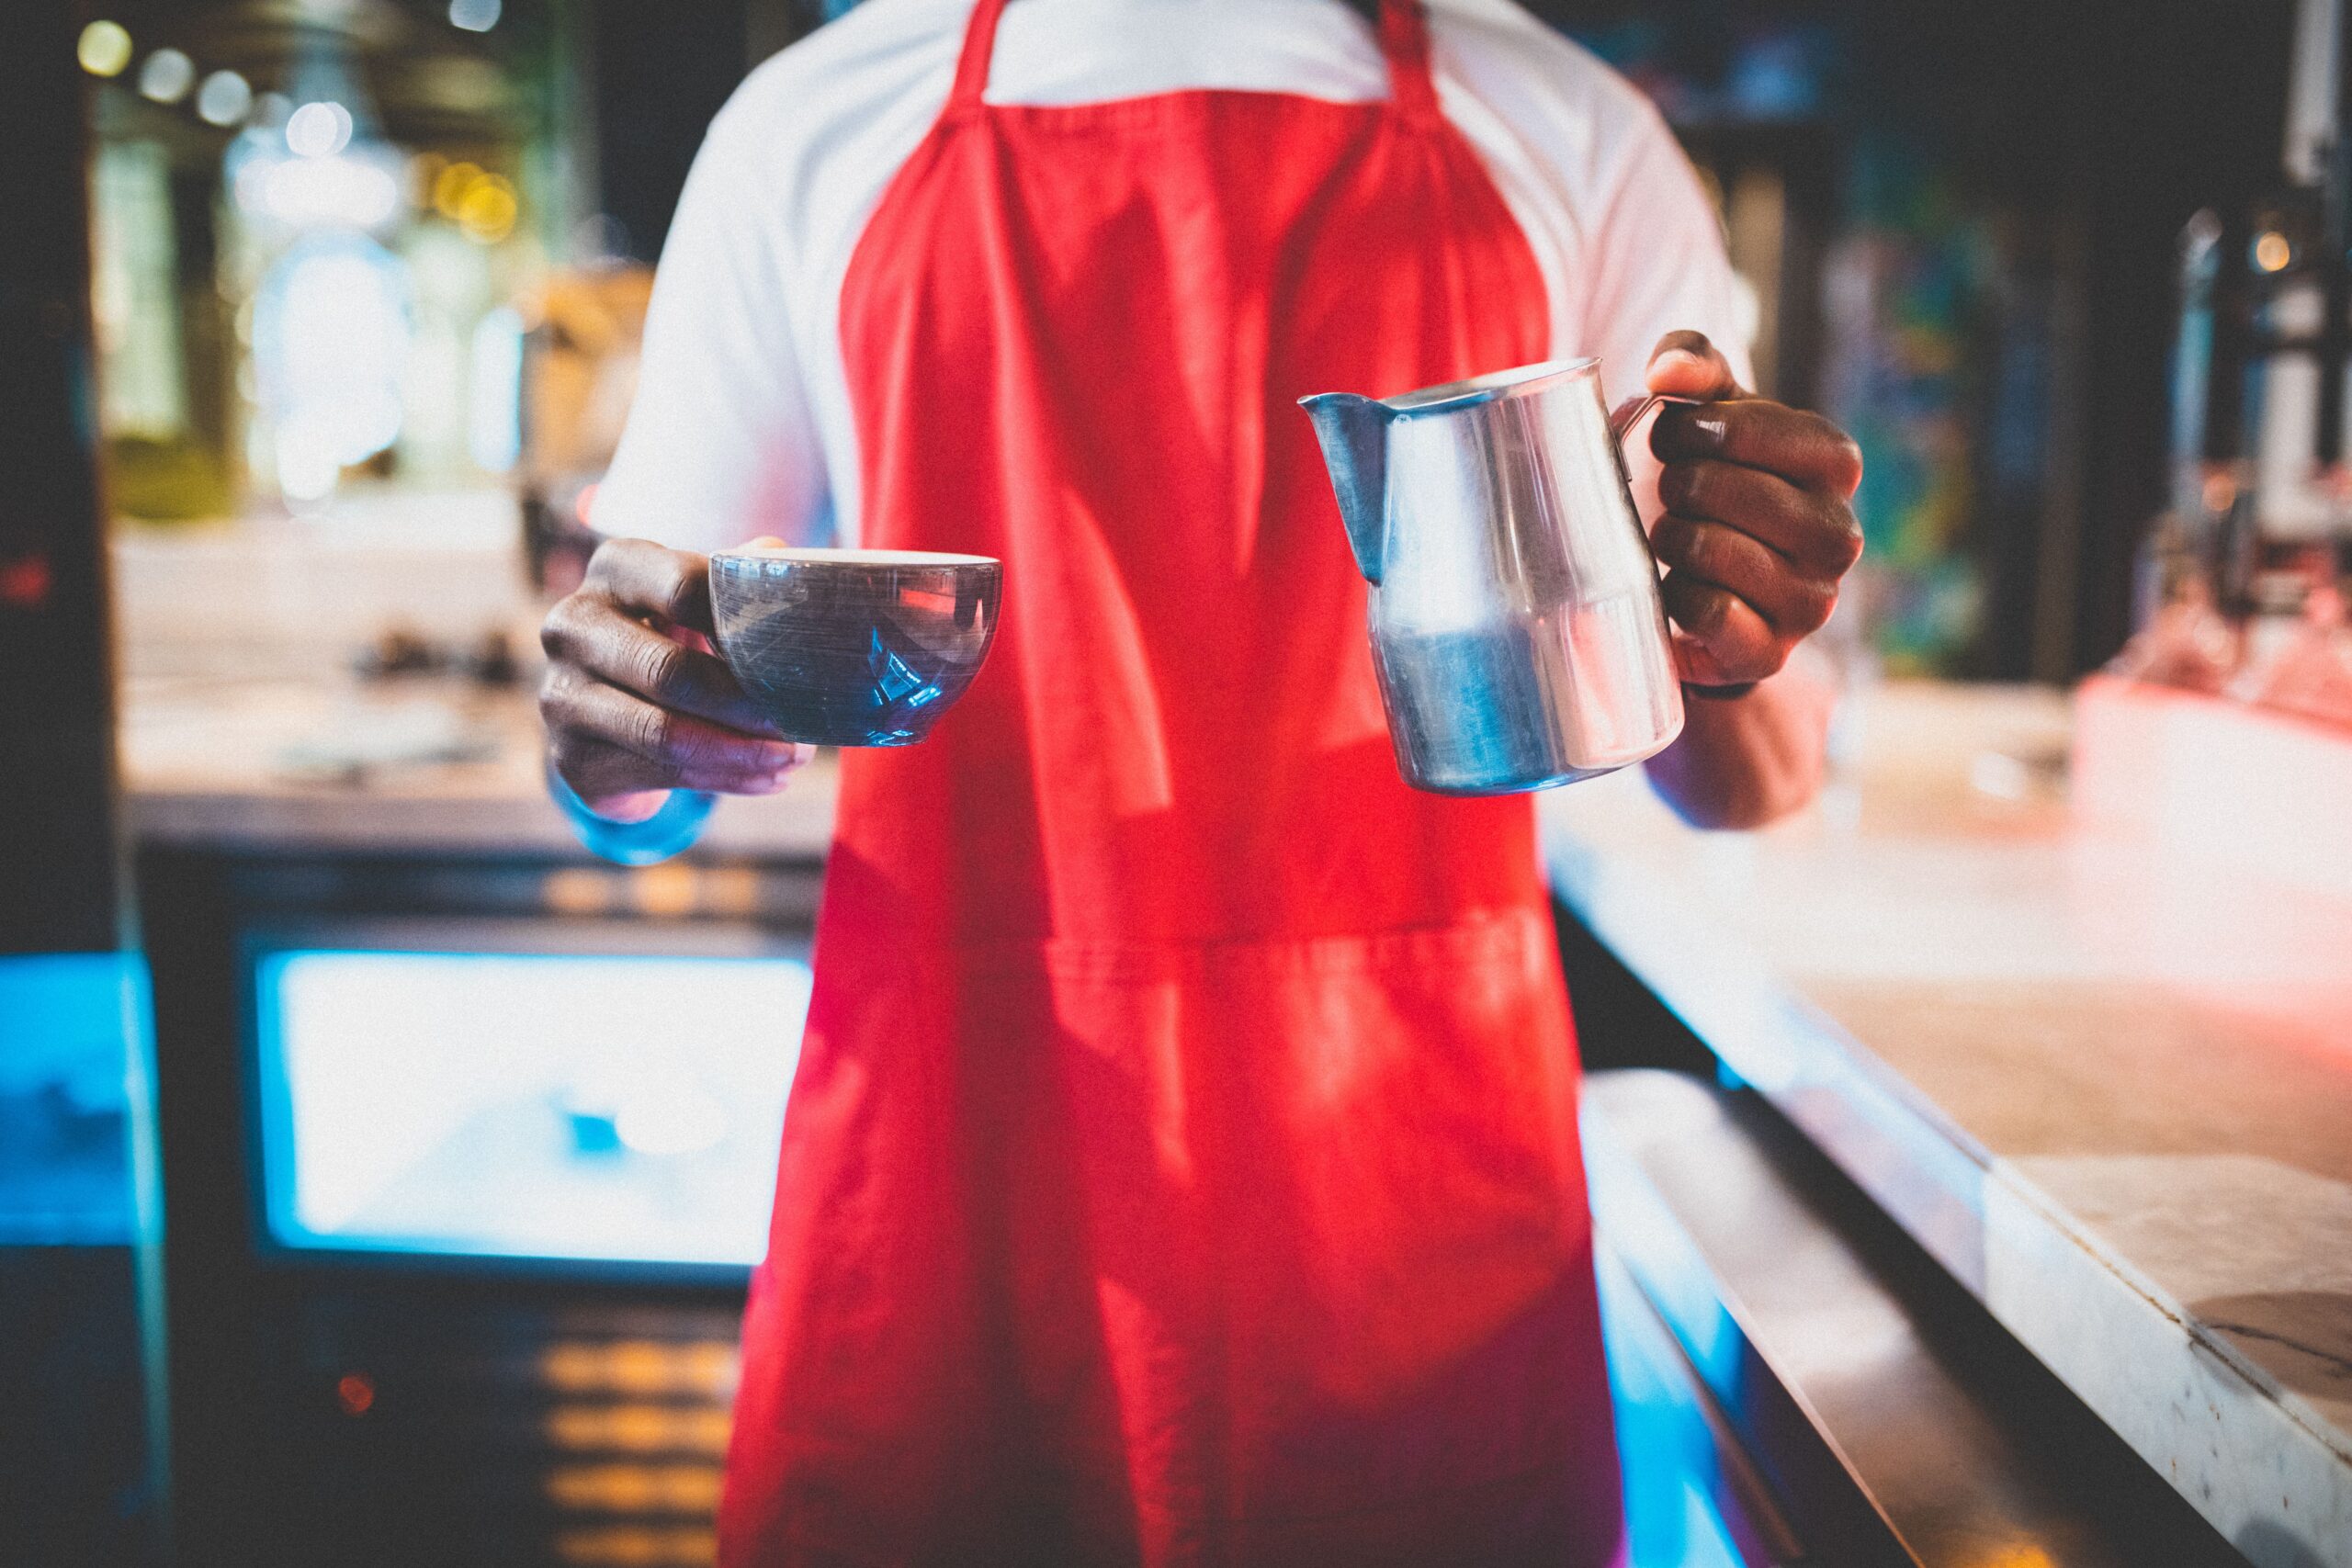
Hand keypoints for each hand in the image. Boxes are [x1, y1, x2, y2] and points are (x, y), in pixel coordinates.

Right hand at [538, 536, 810, 819]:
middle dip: (745, 704)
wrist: (607, 708)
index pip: (684, 587)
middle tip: (799, 723)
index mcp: (616, 568)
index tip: (796, 654)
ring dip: (741, 752)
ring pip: (665, 733)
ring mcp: (562, 695)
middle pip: (670, 671)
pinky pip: (661, 773)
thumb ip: (737, 577)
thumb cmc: (671, 634)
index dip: (745, 623)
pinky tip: (765, 778)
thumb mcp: (698, 598)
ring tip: (793, 759)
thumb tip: (780, 555)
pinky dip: (725, 779)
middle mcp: (574, 626)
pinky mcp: (572, 757)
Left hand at [1642, 332, 1863, 688]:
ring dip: (1672, 539)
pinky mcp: (1771, 653)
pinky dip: (1676, 596)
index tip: (1674, 436)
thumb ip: (1690, 363)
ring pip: (1714, 552)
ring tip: (1675, 537)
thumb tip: (1667, 371)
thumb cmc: (1710, 477)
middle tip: (1671, 492)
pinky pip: (1708, 614)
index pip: (1761, 429)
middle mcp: (1839, 534)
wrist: (1702, 580)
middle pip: (1729, 491)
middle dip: (1678, 485)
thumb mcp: (1706, 410)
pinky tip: (1678, 587)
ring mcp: (1812, 600)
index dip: (1697, 428)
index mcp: (1835, 463)